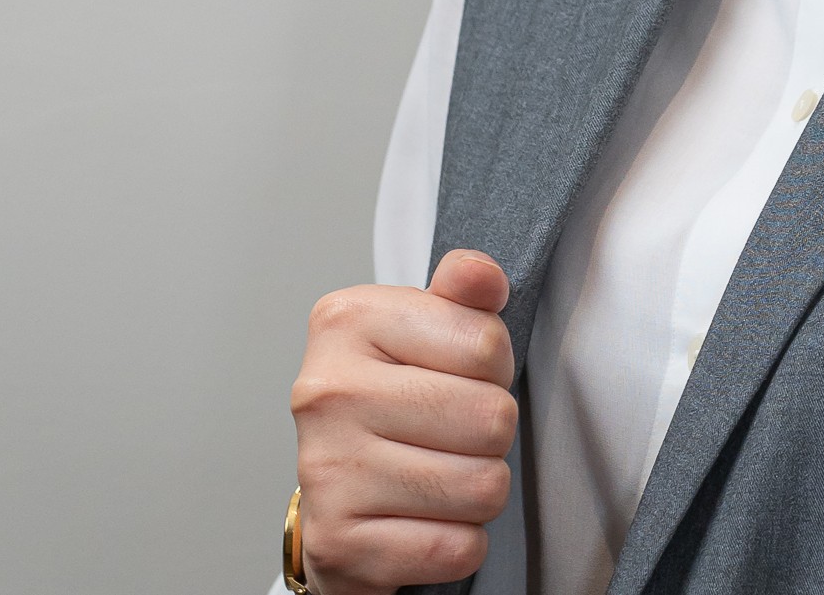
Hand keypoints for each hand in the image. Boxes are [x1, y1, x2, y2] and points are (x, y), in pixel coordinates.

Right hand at [289, 249, 516, 594]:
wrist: (339, 485)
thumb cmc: (395, 393)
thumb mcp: (427, 323)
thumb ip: (463, 291)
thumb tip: (481, 276)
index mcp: (348, 321)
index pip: (487, 344)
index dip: (497, 366)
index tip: (465, 373)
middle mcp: (326, 392)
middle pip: (491, 418)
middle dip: (493, 431)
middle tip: (458, 432)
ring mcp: (327, 471)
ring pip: (482, 487)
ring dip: (482, 488)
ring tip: (445, 473)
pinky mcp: (338, 545)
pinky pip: (455, 548)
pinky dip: (459, 541)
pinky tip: (428, 520)